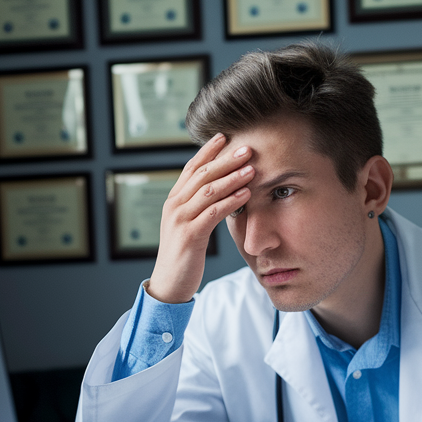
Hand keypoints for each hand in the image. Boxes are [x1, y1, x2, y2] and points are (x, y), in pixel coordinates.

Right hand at [148, 133, 253, 303]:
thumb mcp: (189, 225)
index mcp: (174, 200)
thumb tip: (219, 190)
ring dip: (232, 178)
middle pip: (202, 175)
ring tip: (252, 168)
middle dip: (226, 160)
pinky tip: (246, 194)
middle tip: (247, 148)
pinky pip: (213, 212)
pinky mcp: (189, 235)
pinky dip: (231, 201)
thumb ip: (199, 207)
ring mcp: (180, 220)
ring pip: (208, 191)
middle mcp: (174, 206)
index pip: (192, 168)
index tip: (225, 137)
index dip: (208, 151)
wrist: (169, 284)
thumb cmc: (183, 255)